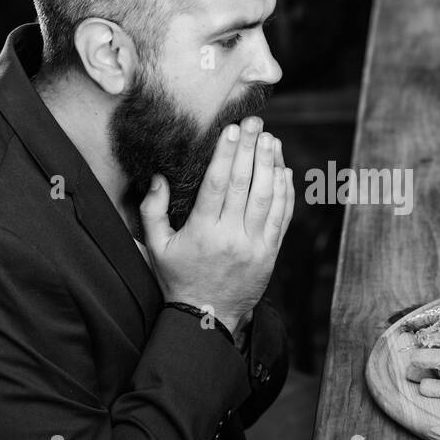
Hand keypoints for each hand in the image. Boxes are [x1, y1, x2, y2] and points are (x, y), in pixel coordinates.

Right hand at [139, 115, 293, 332]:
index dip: (226, 153)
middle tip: (256, 123)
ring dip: (271, 165)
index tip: (232, 129)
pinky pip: (282, 217)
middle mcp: (231, 236)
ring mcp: (255, 245)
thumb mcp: (156, 247)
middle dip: (251, 149)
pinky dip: (286, 192)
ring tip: (271, 139)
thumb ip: (153, 210)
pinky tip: (283, 170)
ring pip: (268, 197)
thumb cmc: (178, 279)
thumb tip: (160, 177)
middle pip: (245, 184)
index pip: (217, 184)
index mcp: (203, 231)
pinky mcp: (270, 253)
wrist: (207, 317)